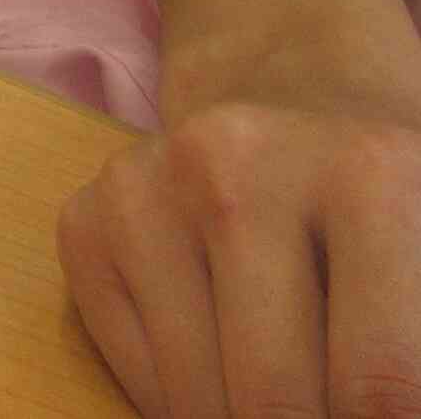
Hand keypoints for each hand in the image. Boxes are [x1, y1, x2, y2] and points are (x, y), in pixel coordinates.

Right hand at [59, 67, 420, 417]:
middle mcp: (240, 163)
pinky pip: (134, 371)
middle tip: (325, 415)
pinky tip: (226, 364)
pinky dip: (183, 402)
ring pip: (196, 395)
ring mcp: (148, 186)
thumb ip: (408, 345)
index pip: (383, 384)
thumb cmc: (393, 203)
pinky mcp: (87, 218)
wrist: (299, 89)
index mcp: (370, 175)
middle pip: (278, 395)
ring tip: (287, 389)